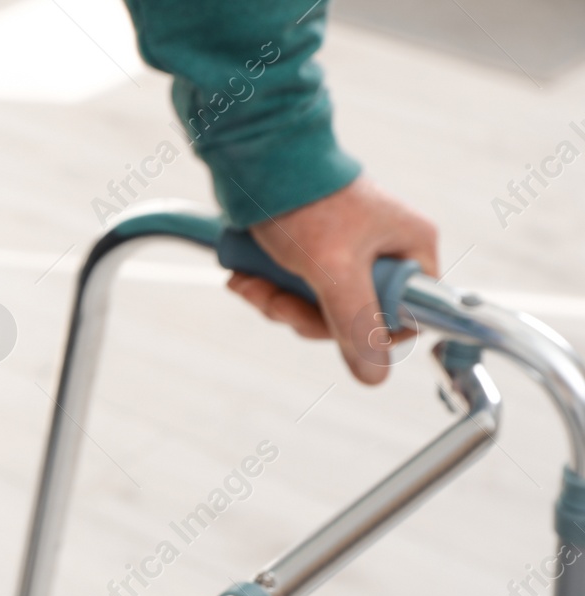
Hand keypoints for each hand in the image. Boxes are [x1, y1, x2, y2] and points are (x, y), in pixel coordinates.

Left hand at [227, 177, 438, 384]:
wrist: (255, 159)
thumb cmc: (303, 203)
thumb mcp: (332, 270)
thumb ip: (355, 323)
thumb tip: (375, 376)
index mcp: (411, 248)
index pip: (409, 315)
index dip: (369, 332)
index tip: (332, 326)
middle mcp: (386, 250)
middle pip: (355, 317)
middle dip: (305, 315)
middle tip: (276, 301)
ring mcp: (349, 251)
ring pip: (319, 307)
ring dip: (278, 303)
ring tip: (249, 281)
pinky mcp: (315, 251)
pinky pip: (296, 289)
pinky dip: (267, 289)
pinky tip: (243, 276)